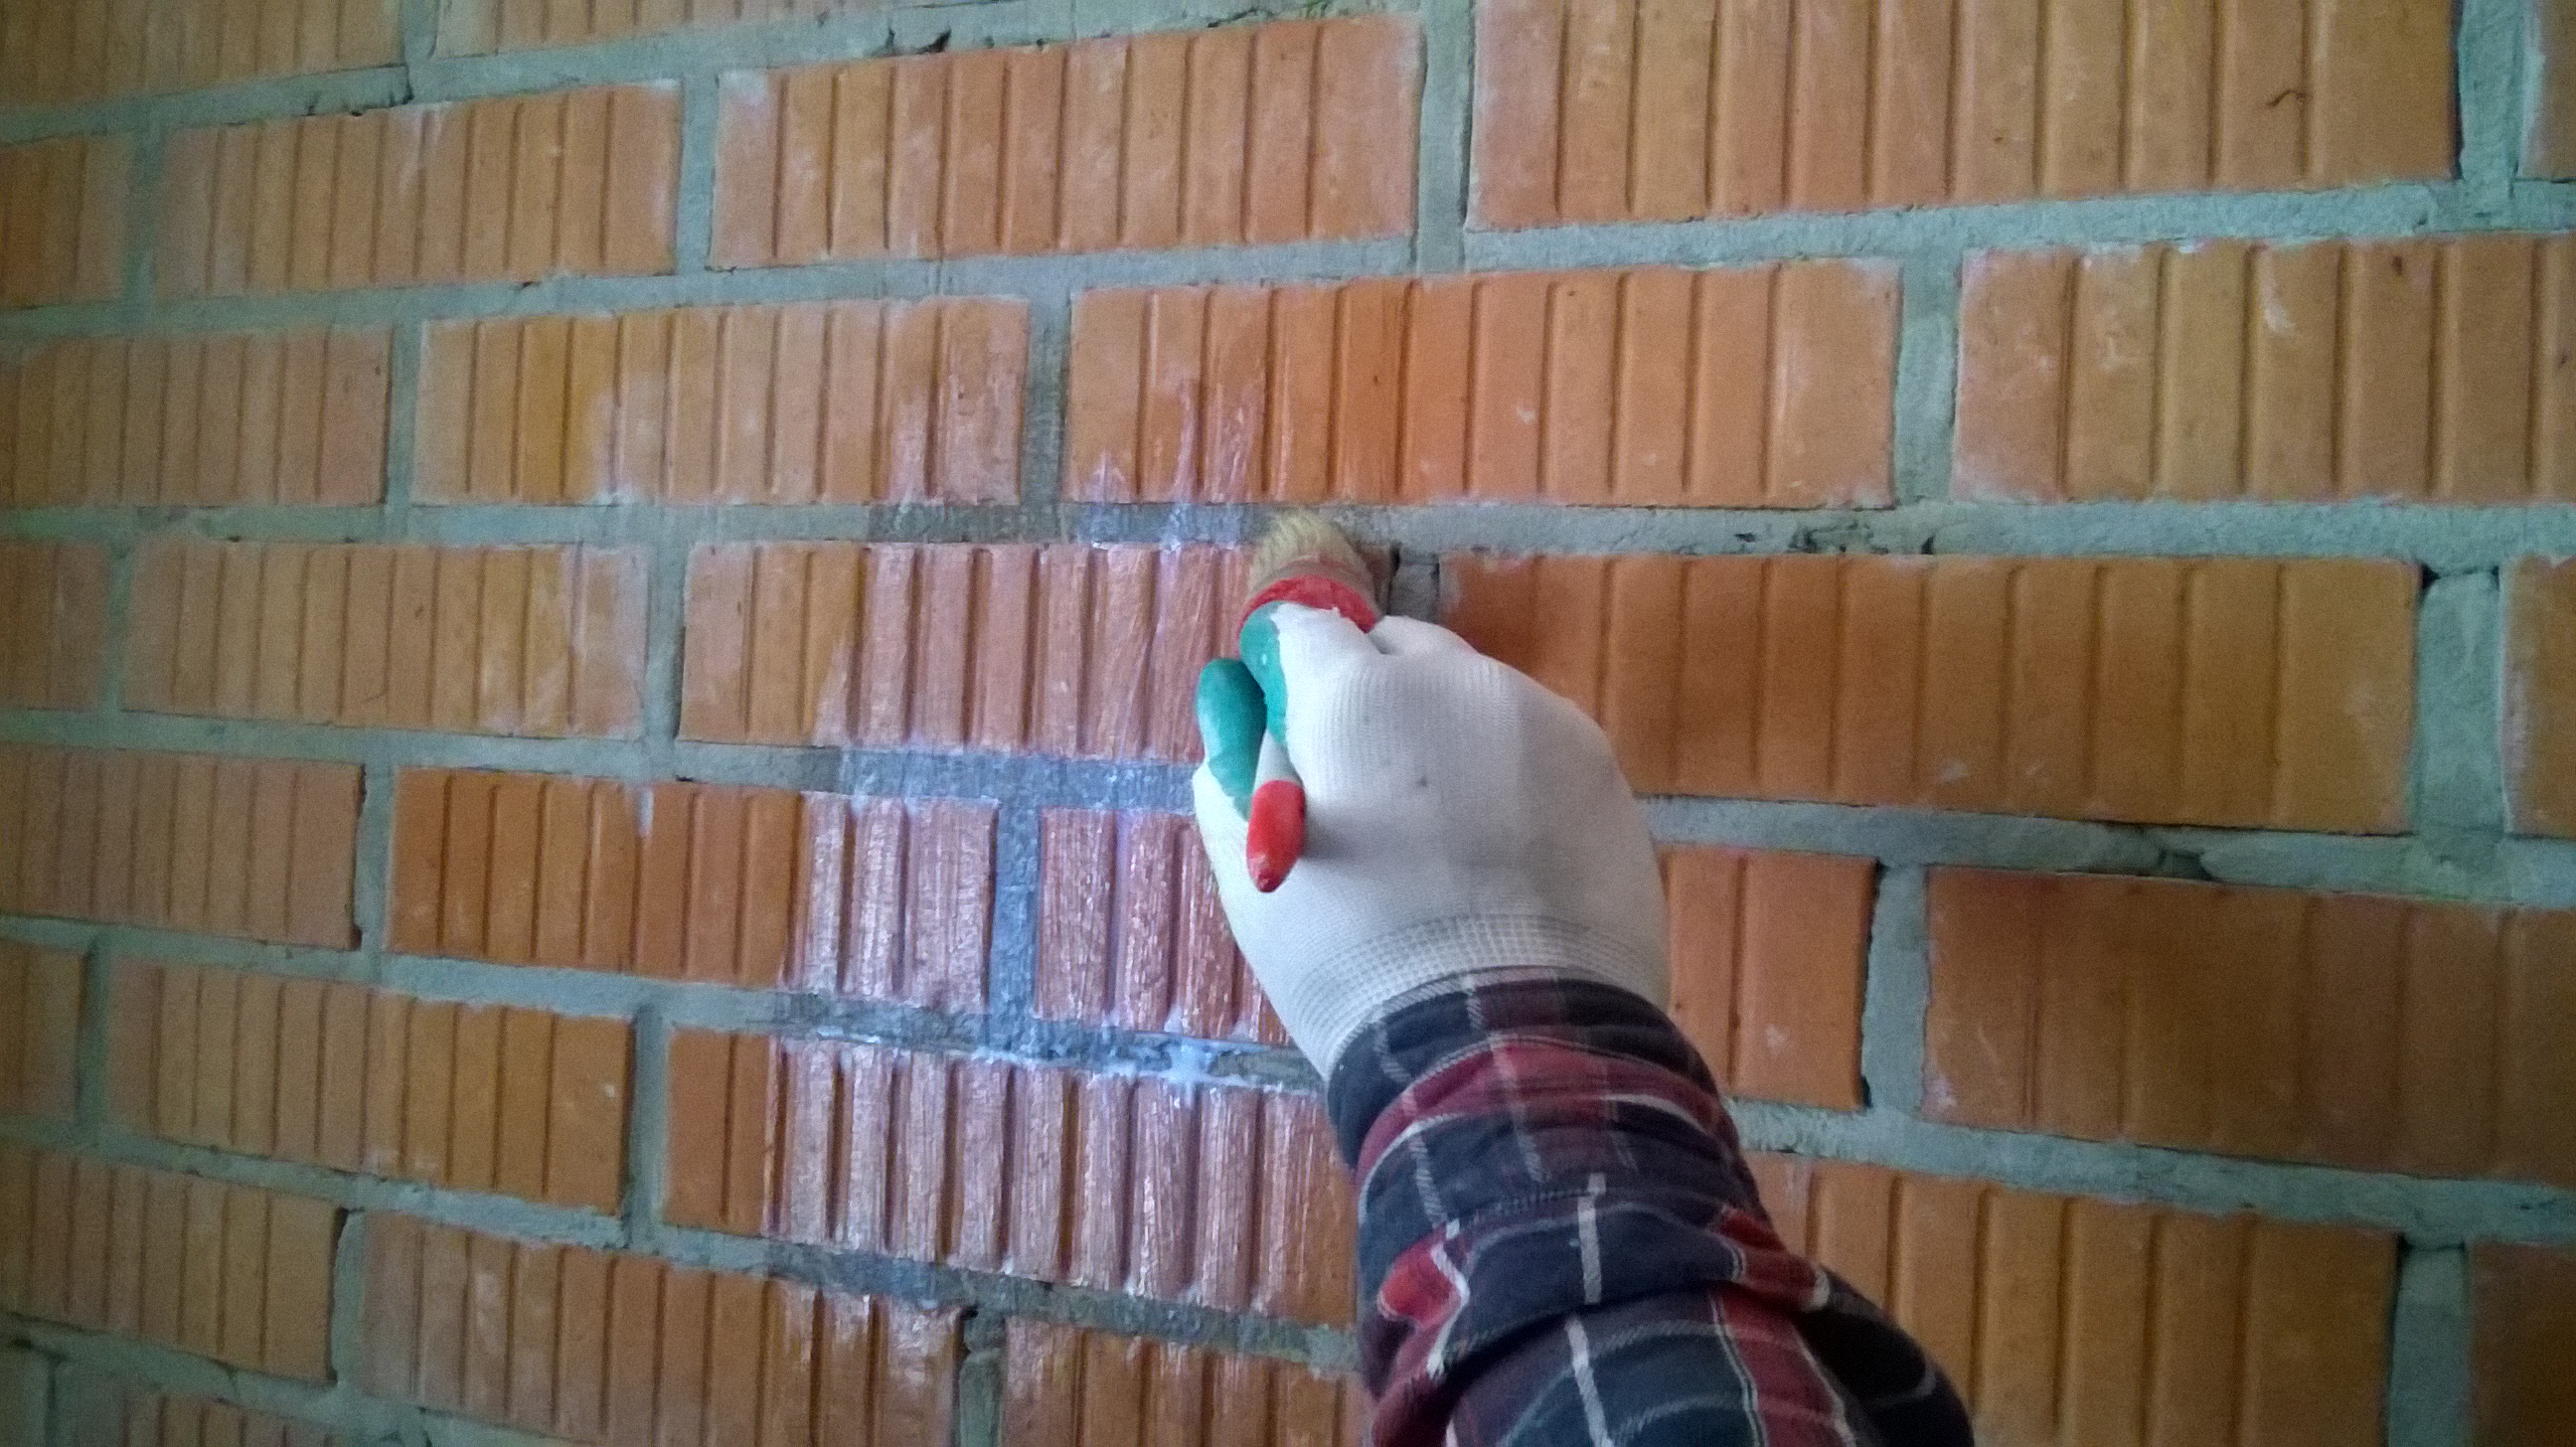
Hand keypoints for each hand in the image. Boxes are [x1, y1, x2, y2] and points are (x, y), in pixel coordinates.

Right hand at [1192, 603, 1668, 1078]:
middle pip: (1396, 649)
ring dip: (1445, 735)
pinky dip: (1509, 776)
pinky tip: (1504, 858)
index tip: (1285, 738)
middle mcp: (1459, 680)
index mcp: (1359, 694)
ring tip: (1443, 841)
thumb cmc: (1357, 966)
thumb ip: (1236, 780)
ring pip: (1472, 695)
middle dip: (1370, 695)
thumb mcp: (1253, 880)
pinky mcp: (1603, 769)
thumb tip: (1252, 734)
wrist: (1510, 1047)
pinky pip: (1533, 744)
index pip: (1301, 630)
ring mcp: (1544, 719)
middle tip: (1362, 790)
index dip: (1284, 682)